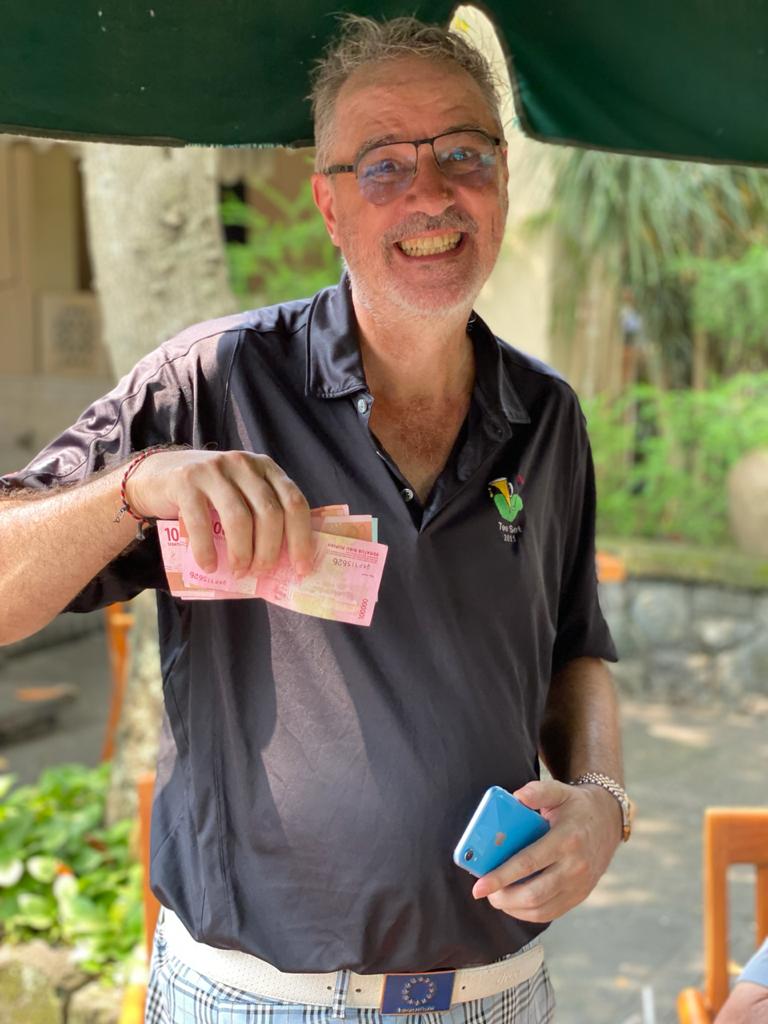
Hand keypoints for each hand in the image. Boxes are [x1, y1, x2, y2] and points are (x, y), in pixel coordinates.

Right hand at [125, 449, 312, 576]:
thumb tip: (285, 562)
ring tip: (239, 572)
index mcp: (266, 468)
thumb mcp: (242, 493)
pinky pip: (201, 522)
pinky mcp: (186, 482)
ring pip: (239, 518)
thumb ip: (262, 514)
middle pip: (269, 513)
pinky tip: (209, 566)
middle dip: (269, 551)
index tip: (301, 568)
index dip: (301, 538)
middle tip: (261, 572)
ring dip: (242, 553)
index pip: (294, 502)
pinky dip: (207, 550)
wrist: (157, 475)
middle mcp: (244, 464)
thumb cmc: (209, 494)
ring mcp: (214, 470)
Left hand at [471, 779, 621, 922]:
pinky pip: (551, 912)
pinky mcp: (581, 895)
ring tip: (496, 897)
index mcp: (566, 839)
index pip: (528, 863)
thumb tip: (516, 797)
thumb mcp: (559, 791)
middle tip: (483, 891)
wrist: (608, 821)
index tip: (478, 886)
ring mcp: (580, 885)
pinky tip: (515, 903)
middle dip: (503, 897)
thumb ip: (538, 792)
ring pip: (541, 908)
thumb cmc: (575, 806)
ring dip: (513, 908)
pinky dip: (529, 913)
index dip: (500, 877)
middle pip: (534, 893)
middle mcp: (575, 866)